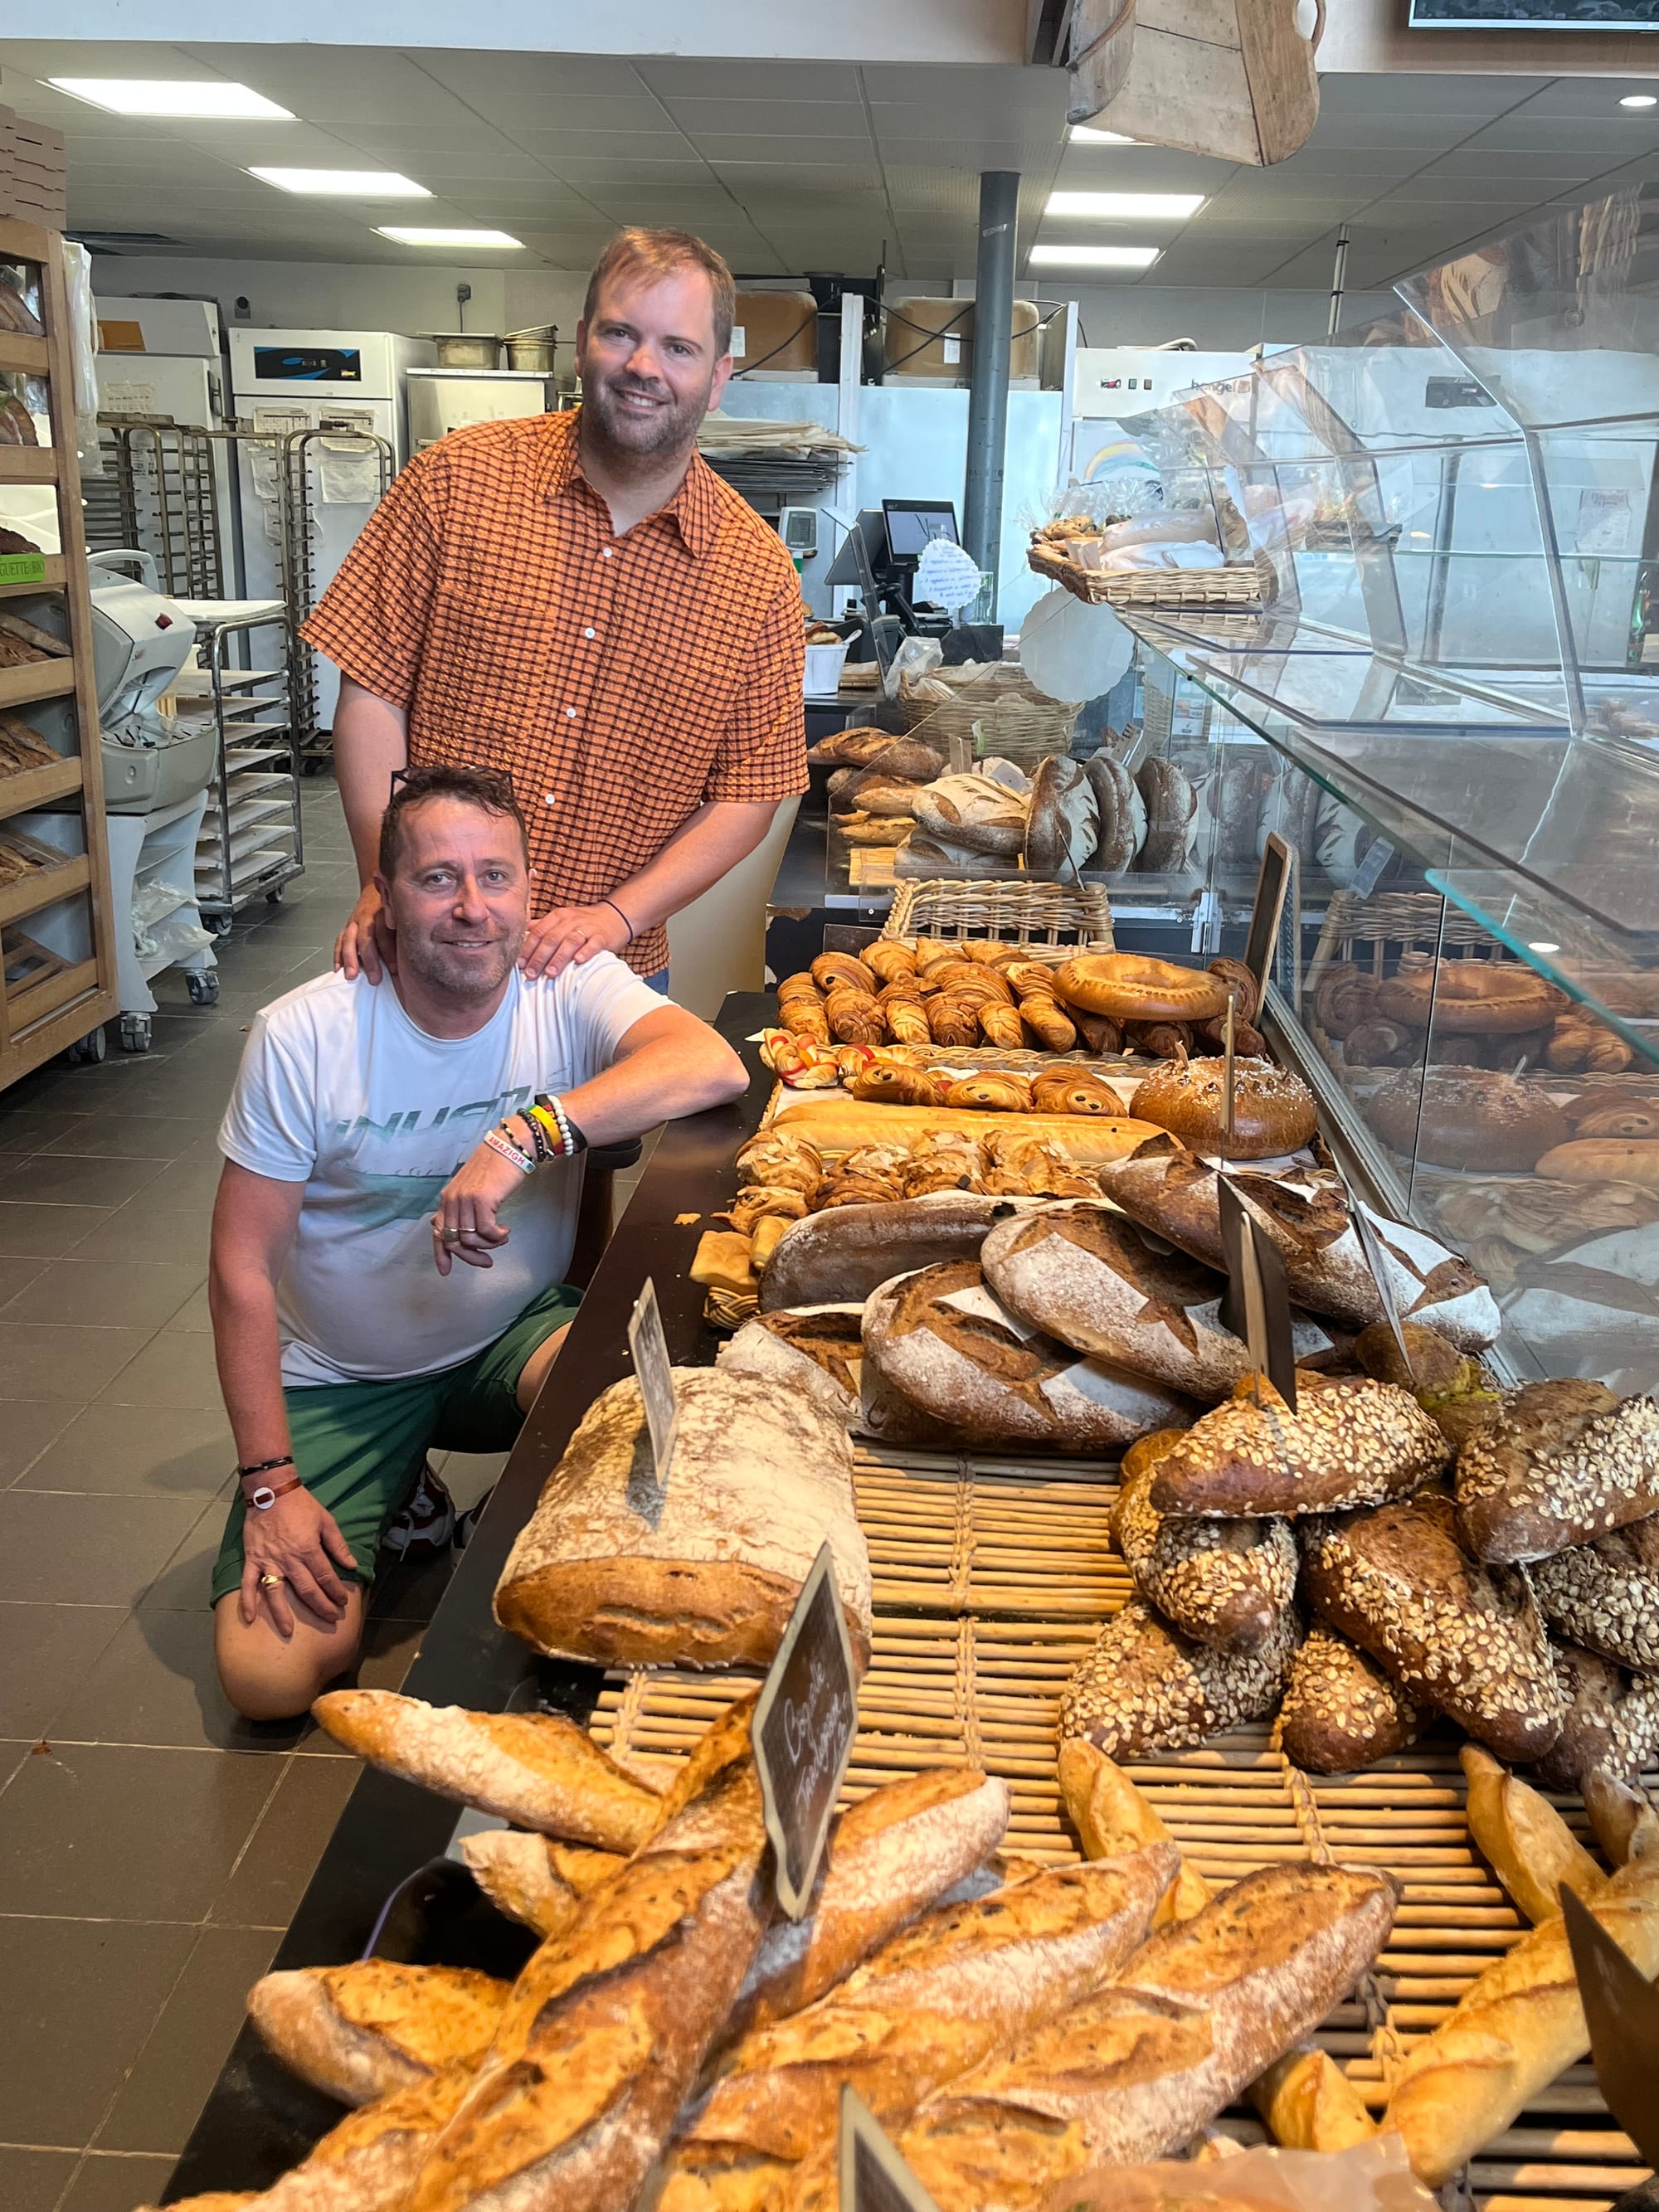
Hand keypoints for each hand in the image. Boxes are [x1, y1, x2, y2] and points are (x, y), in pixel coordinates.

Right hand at [239, 1486, 356, 1636]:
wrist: (272, 1491)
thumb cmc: (301, 1505)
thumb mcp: (326, 1521)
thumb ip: (338, 1545)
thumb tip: (351, 1565)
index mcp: (309, 1549)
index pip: (325, 1577)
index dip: (335, 1592)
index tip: (342, 1603)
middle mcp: (289, 1559)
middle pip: (306, 1590)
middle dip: (320, 1607)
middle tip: (329, 1619)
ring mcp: (269, 1561)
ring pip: (276, 1592)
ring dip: (282, 1614)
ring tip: (288, 1632)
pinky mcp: (252, 1559)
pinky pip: (248, 1583)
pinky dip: (247, 1601)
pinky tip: (249, 1618)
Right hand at [335, 884, 397, 984]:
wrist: (374, 893)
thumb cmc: (391, 910)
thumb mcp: (400, 915)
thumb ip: (403, 932)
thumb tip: (415, 955)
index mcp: (383, 913)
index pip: (384, 932)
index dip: (389, 952)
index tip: (394, 970)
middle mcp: (367, 917)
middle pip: (365, 938)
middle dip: (369, 960)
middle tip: (374, 979)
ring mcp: (354, 922)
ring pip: (349, 939)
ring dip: (350, 959)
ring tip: (351, 976)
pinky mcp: (347, 927)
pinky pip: (340, 941)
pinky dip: (338, 956)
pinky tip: (339, 969)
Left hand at [430, 1135, 523, 1273]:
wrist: (510, 1146)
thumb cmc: (494, 1167)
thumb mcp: (469, 1187)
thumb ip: (456, 1207)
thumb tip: (438, 1225)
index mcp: (447, 1198)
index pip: (438, 1233)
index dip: (441, 1255)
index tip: (446, 1271)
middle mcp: (452, 1199)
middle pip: (454, 1241)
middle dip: (471, 1257)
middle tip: (487, 1262)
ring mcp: (465, 1199)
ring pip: (471, 1239)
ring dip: (489, 1245)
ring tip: (501, 1237)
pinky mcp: (482, 1199)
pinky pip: (487, 1231)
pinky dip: (498, 1237)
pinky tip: (505, 1230)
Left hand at [519, 899, 631, 981]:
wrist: (614, 916)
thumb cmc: (583, 923)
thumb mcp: (561, 920)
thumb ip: (541, 926)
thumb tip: (519, 935)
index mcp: (558, 917)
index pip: (539, 933)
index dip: (528, 949)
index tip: (520, 964)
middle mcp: (571, 920)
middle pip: (552, 938)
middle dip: (539, 957)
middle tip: (531, 974)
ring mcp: (587, 928)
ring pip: (570, 941)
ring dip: (559, 958)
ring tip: (550, 973)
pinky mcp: (602, 936)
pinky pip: (594, 944)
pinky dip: (586, 952)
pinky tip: (578, 961)